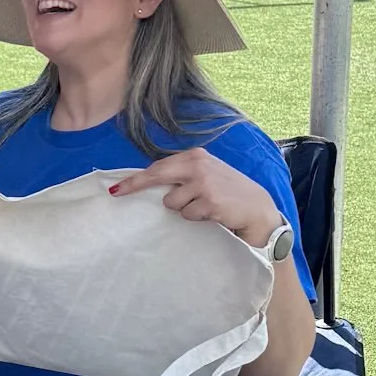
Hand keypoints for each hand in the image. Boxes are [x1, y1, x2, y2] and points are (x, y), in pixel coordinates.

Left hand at [109, 150, 281, 246]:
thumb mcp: (207, 175)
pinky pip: (187, 215)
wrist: (257, 208)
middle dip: (136, 186)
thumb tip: (150, 184)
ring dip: (183, 209)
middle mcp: (198, 165)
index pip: (159, 166)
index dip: (137, 178)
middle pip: (157, 175)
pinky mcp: (209, 201)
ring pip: (171, 203)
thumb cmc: (228, 193)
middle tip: (119, 193)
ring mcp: (204, 183)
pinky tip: (212, 214)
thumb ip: (183, 175)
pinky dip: (195, 218)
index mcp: (196, 156)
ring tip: (203, 207)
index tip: (117, 187)